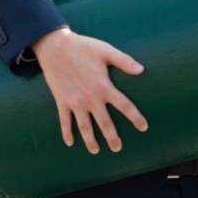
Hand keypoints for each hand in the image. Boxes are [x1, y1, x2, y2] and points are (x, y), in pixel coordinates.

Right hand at [32, 28, 147, 153]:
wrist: (55, 47)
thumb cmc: (83, 47)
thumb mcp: (105, 51)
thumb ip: (124, 61)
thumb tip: (142, 70)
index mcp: (104, 86)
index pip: (124, 105)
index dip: (135, 117)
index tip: (143, 127)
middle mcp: (90, 98)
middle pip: (104, 123)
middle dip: (112, 137)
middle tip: (117, 148)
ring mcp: (75, 102)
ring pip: (85, 127)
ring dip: (90, 140)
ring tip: (95, 151)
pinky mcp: (62, 101)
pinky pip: (64, 121)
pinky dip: (67, 133)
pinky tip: (70, 143)